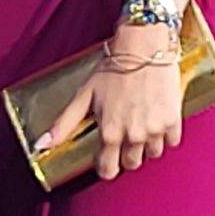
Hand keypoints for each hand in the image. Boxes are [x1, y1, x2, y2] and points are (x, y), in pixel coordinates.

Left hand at [41, 22, 190, 180]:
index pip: (108, 170)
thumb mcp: (84, 95)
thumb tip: (42, 145)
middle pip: (132, 164)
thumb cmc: (112, 68)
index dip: (106, 166)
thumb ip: (64, 124)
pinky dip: (165, 133)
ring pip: (152, 153)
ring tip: (142, 121)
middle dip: (127, 154)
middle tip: (126, 133)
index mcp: (109, 132)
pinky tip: (157, 117)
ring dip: (147, 143)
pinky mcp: (173, 119)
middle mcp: (133, 135)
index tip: (107, 159)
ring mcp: (155, 129)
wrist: (144, 46)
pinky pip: (171, 141)